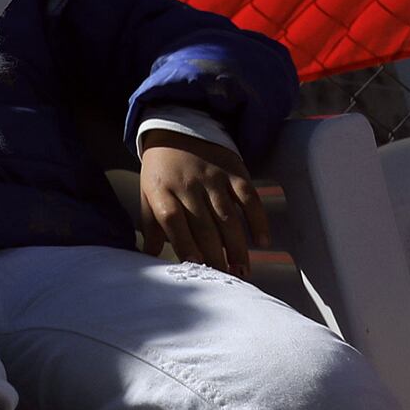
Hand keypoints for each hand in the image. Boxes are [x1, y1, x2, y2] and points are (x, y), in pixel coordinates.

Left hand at [137, 135, 270, 275]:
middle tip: (225, 279)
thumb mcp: (147, 194)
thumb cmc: (161, 172)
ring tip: (242, 270)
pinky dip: (257, 220)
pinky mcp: (234, 171)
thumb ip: (150, 226)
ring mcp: (213, 178)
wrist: (177, 130)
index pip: (172, 219)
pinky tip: (262, 242)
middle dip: (215, 255)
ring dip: (237, 246)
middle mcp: (188, 185)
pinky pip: (249, 198)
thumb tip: (148, 258)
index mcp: (161, 191)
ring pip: (228, 217)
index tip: (195, 265)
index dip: (184, 243)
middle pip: (203, 225)